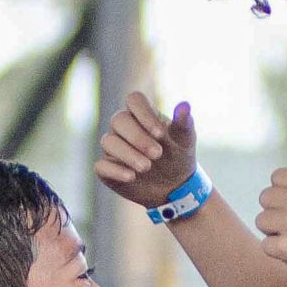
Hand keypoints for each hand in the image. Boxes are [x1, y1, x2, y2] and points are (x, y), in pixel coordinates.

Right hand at [94, 93, 199, 210]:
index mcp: (142, 114)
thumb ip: (184, 122)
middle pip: (119, 120)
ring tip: (147, 167)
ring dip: (128, 154)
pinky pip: (101, 165)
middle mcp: (124, 127)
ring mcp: (113, 147)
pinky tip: (131, 177)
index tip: (160, 134)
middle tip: (158, 154)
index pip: (134, 100)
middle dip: (138, 137)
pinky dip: (115, 171)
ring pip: (108, 142)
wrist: (173, 186)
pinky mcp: (107, 168)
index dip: (144, 114)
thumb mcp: (185, 139)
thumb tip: (185, 105)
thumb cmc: (178, 156)